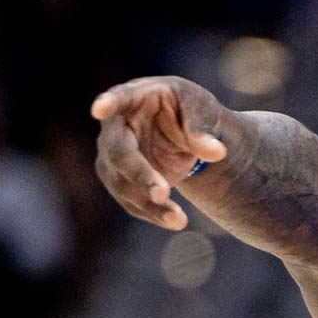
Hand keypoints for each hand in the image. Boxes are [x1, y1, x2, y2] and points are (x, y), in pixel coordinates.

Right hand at [91, 76, 230, 229]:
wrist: (184, 133)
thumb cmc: (188, 110)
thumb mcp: (202, 110)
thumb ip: (204, 129)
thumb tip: (217, 153)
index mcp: (135, 97)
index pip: (120, 98)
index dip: (109, 103)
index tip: (100, 108)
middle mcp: (115, 127)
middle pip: (119, 153)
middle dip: (140, 175)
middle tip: (162, 194)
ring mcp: (111, 155)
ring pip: (122, 185)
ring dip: (149, 205)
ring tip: (179, 220)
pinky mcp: (119, 180)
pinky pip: (131, 202)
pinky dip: (153, 213)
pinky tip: (174, 221)